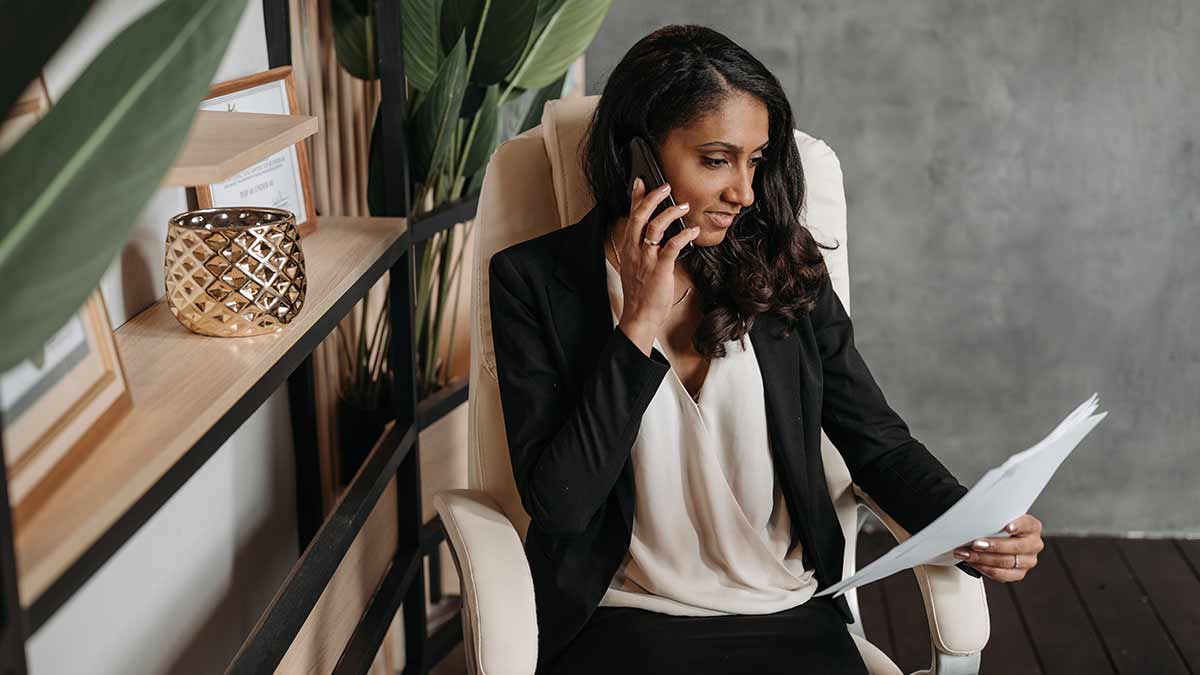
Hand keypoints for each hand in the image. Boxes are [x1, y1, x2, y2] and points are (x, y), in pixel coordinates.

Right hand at [615, 177, 700, 349]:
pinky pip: (672, 246)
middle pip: (640, 215)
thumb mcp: (635, 265)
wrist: (639, 315)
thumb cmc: (640, 292)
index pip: (630, 216)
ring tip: (684, 206)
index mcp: (628, 247)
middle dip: (653, 197)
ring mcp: (646, 259)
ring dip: (670, 213)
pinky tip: (693, 230)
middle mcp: (634, 250)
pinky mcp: (660, 269)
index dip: (635, 197)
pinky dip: (684, 235)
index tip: (641, 181)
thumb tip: (654, 234)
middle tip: (666, 186)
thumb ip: (641, 248)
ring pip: (655, 227)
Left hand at [953, 513, 1043, 581]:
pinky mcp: (1019, 573)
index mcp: (1032, 527)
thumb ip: (995, 518)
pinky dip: (985, 569)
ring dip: (983, 558)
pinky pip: (1003, 575)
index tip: (1007, 528)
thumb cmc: (999, 526)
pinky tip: (974, 563)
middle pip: (1015, 547)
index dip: (1018, 526)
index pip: (1027, 525)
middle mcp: (1033, 544)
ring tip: (967, 554)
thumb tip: (974, 519)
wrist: (1001, 538)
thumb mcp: (1000, 518)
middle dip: (993, 545)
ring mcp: (1028, 561)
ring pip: (1007, 562)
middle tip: (975, 544)